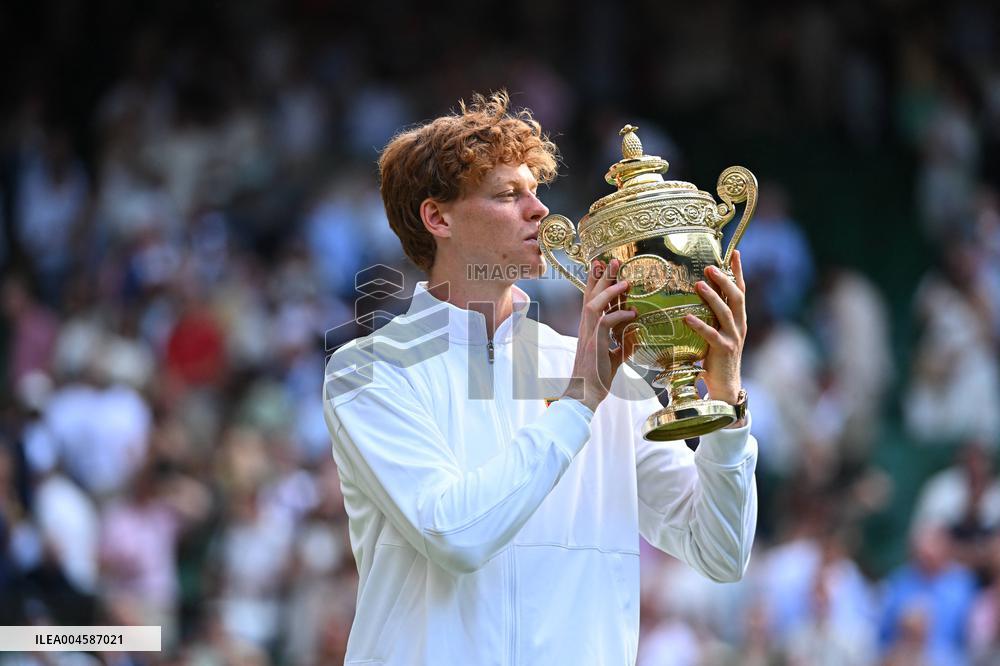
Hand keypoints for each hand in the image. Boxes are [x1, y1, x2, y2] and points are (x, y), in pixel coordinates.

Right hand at [562, 258, 637, 411]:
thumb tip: (636, 334)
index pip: (591, 299)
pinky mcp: (595, 344)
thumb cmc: (597, 378)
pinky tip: (632, 313)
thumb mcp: (614, 358)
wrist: (584, 394)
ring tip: (625, 281)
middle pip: (591, 296)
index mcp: (589, 329)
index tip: (600, 265)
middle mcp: (586, 328)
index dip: (595, 281)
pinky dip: (620, 315)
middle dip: (602, 277)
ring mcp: (588, 335)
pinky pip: (606, 323)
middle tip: (613, 260)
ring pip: (595, 304)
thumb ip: (624, 345)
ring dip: (610, 291)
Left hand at [683, 250, 746, 404]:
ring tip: (698, 284)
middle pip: (736, 297)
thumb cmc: (716, 357)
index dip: (738, 271)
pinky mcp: (723, 350)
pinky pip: (711, 335)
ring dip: (712, 297)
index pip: (740, 290)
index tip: (735, 252)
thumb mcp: (717, 331)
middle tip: (709, 267)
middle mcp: (739, 325)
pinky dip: (699, 325)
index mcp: (738, 318)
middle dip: (724, 279)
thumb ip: (712, 315)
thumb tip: (696, 295)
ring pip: (725, 312)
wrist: (725, 386)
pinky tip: (687, 317)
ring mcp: (733, 338)